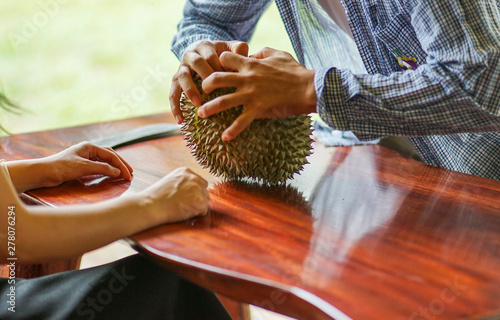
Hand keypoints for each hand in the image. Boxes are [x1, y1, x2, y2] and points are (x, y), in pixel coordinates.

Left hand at [42, 142, 132, 186]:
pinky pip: (99, 166)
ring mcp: (85, 157)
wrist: (44, 173)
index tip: (128, 175)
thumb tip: (118, 172)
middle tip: (130, 173)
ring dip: (115, 167)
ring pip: (105, 161)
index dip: (121, 165)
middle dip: (121, 164)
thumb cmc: (62, 167)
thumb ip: (102, 168)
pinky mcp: (82, 165)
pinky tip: (111, 175)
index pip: (111, 155)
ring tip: (123, 174)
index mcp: (90, 147)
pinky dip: (107, 170)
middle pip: (110, 156)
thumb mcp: (84, 167)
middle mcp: (89, 150)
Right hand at [140, 167, 209, 223]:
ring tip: (182, 208)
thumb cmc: (157, 197)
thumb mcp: (170, 181)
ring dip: (197, 207)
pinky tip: (184, 212)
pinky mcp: (200, 201)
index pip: (199, 182)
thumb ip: (183, 183)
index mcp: (186, 171)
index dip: (194, 192)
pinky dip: (196, 214)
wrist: (151, 205)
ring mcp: (198, 189)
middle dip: (197, 199)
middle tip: (184, 205)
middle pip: (204, 191)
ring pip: (205, 201)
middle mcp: (194, 178)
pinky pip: (204, 210)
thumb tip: (192, 191)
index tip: (186, 198)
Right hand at [170, 40, 248, 123]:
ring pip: (182, 77)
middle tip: (214, 89)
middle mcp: (190, 55)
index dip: (218, 66)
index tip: (228, 77)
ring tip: (198, 103)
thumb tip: (243, 51)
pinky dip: (175, 106)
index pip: (210, 55)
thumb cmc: (223, 55)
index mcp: (204, 46)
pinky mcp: (176, 81)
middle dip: (205, 75)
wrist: (207, 54)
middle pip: (196, 63)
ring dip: (189, 90)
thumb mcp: (231, 49)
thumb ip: (238, 49)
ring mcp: (181, 68)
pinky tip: (181, 120)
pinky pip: (173, 93)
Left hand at [198, 47, 316, 140]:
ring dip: (209, 108)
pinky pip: (241, 121)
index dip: (219, 61)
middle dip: (205, 84)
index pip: (225, 58)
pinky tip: (224, 138)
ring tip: (200, 114)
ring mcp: (250, 95)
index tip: (217, 67)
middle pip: (216, 79)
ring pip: (223, 102)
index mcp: (250, 64)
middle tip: (202, 90)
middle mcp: (246, 79)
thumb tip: (253, 54)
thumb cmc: (295, 71)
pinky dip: (232, 131)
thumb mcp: (278, 54)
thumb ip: (262, 53)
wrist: (307, 88)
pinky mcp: (258, 109)